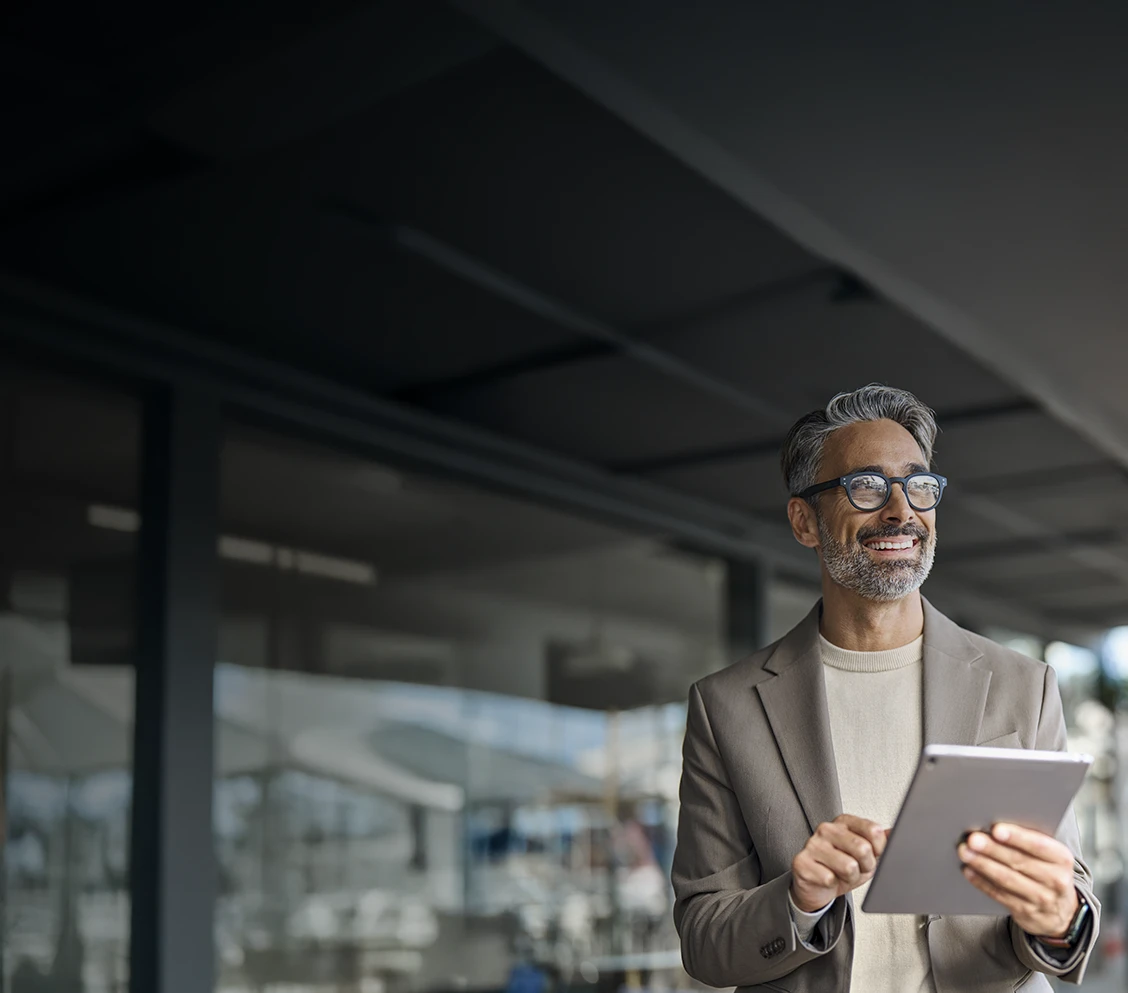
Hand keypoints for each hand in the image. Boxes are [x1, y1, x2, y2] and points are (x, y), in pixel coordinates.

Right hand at [790, 814, 888, 912]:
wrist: (817, 887)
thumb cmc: (842, 868)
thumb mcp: (867, 855)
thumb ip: (882, 842)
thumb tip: (899, 832)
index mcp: (844, 822)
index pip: (873, 830)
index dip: (879, 849)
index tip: (874, 855)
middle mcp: (827, 829)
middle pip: (863, 848)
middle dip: (866, 866)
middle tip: (857, 868)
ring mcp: (812, 844)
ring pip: (848, 867)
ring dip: (850, 878)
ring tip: (842, 875)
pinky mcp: (801, 862)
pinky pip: (829, 879)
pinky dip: (833, 885)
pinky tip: (827, 879)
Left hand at [958, 823, 1078, 937]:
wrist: (1062, 912)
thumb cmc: (1048, 872)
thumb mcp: (1050, 856)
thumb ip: (1030, 841)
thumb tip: (995, 826)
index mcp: (1062, 859)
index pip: (1039, 846)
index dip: (1017, 837)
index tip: (996, 829)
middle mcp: (1056, 880)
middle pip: (1019, 861)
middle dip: (993, 849)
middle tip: (972, 839)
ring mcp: (1042, 899)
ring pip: (1007, 879)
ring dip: (983, 864)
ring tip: (965, 852)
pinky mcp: (1026, 912)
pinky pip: (1000, 895)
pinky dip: (982, 882)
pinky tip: (969, 870)